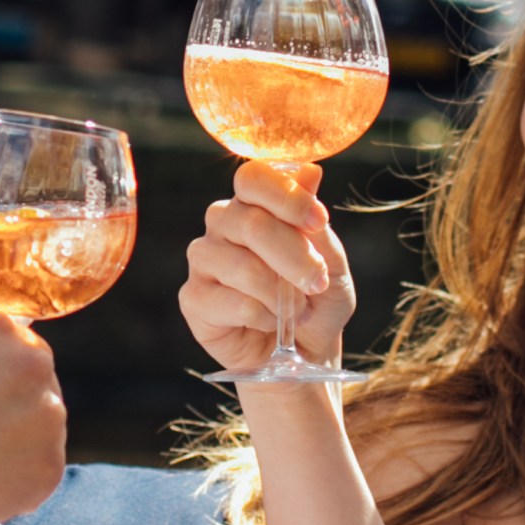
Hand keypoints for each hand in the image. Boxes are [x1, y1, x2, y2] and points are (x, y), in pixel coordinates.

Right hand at [0, 312, 67, 524]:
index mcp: (0, 330)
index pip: (18, 348)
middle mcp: (35, 365)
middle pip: (38, 386)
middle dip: (12, 409)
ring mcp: (48, 417)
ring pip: (41, 431)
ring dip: (16, 446)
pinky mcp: (51, 465)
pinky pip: (39, 472)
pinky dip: (15, 483)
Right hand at [180, 163, 355, 379]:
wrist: (303, 352)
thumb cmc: (316, 301)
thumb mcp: (332, 263)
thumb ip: (316, 224)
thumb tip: (310, 171)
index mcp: (254, 203)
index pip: (253, 177)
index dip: (286, 196)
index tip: (319, 221)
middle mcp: (222, 223)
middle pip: (249, 222)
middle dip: (293, 257)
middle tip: (317, 283)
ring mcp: (203, 259)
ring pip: (241, 266)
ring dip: (280, 294)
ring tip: (297, 310)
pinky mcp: (193, 298)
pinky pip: (230, 302)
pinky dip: (263, 316)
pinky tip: (271, 323)